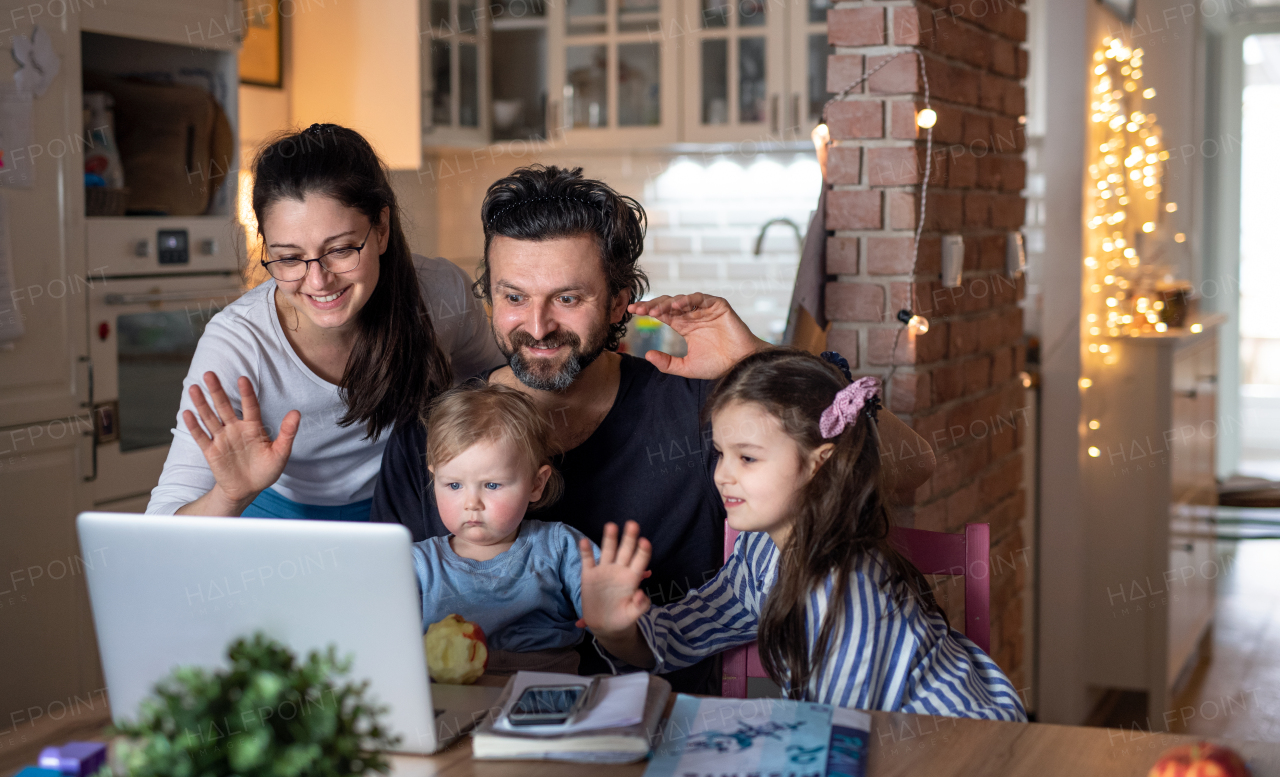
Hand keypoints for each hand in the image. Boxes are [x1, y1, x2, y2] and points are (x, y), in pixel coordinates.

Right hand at [182, 372, 299, 505]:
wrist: (248, 489)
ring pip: (210, 418)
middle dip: (217, 391)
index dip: (247, 393)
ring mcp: (222, 439)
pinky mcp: (211, 451)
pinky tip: (187, 413)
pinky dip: (194, 426)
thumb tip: (296, 413)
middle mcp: (235, 429)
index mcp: (253, 427)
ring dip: (201, 404)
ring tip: (194, 388)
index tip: (243, 379)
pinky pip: (201, 437)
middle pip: (224, 407)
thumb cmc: (266, 470)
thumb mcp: (281, 453)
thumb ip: (287, 433)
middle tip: (209, 374)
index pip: (250, 406)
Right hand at [578, 521, 651, 636]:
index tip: (644, 541)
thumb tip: (641, 594)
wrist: (604, 625)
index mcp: (632, 578)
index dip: (643, 551)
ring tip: (611, 526)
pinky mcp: (589, 575)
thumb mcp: (632, 615)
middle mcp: (619, 570)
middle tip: (633, 524)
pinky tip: (583, 541)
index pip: (640, 560)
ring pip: (608, 551)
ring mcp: (604, 571)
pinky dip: (585, 551)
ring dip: (610, 538)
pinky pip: (587, 560)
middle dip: (629, 537)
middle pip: (625, 550)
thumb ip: (640, 606)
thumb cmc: (622, 618)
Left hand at [628, 293, 768, 379]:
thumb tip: (647, 355)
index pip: (663, 314)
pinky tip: (676, 306)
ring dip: (667, 303)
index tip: (632, 311)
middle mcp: (693, 315)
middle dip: (653, 305)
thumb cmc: (717, 365)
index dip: (648, 311)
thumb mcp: (686, 367)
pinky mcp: (718, 306)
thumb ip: (667, 363)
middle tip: (639, 309)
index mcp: (685, 326)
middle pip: (669, 304)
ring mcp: (705, 309)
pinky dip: (688, 300)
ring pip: (682, 300)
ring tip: (655, 310)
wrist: (741, 366)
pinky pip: (701, 299)